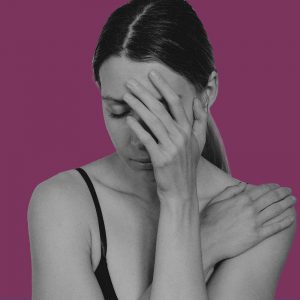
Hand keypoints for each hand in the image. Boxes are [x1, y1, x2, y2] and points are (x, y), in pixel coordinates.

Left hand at [123, 70, 208, 203]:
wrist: (181, 191)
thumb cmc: (186, 166)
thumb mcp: (199, 142)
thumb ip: (200, 120)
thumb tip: (200, 99)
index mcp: (189, 130)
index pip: (176, 102)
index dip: (163, 86)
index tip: (152, 74)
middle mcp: (181, 136)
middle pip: (161, 108)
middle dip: (145, 92)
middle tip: (131, 82)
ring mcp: (172, 147)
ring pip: (152, 120)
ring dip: (138, 106)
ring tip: (127, 95)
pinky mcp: (161, 159)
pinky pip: (147, 139)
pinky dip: (137, 127)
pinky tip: (128, 118)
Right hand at [200, 182, 295, 261]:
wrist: (208, 240)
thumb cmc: (209, 220)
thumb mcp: (216, 201)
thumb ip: (230, 191)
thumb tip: (242, 184)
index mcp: (241, 199)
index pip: (261, 190)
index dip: (271, 187)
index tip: (277, 186)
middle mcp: (250, 209)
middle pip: (271, 198)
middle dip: (282, 193)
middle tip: (289, 190)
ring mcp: (255, 222)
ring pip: (276, 210)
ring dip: (286, 204)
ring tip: (293, 200)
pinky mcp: (257, 236)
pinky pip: (275, 227)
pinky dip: (285, 221)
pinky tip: (291, 217)